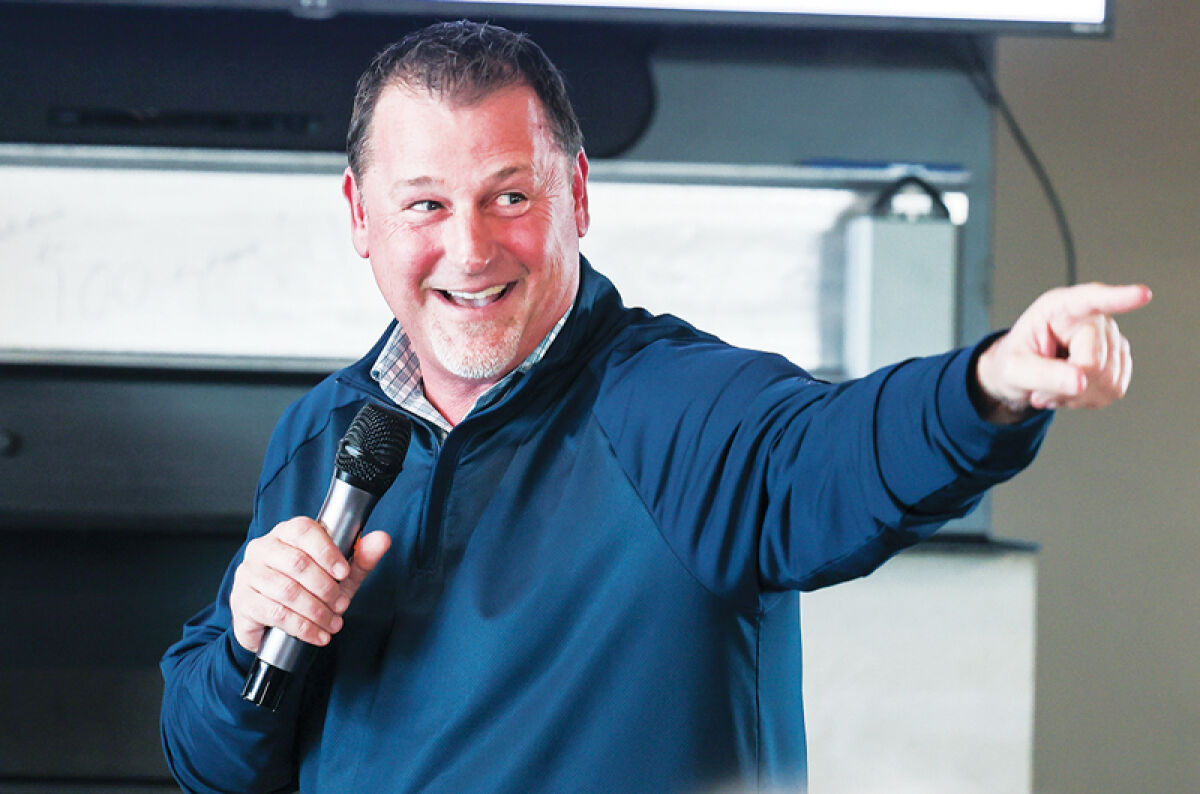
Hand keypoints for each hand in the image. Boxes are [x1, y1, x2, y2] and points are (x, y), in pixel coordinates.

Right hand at [229, 517, 390, 652]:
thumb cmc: (307, 588)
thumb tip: (382, 539)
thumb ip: (360, 557)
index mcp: (285, 533)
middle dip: (326, 588)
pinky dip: (302, 627)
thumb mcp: (338, 574)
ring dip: (316, 611)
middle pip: (297, 563)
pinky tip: (318, 634)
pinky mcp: (242, 602)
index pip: (303, 530)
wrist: (272, 622)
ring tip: (333, 622)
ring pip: (287, 591)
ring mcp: (248, 575)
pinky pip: (275, 614)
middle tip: (342, 604)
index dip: (327, 551)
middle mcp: (262, 549)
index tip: (343, 572)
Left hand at [974, 282, 1151, 422]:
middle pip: (1095, 363)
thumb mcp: (1013, 369)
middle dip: (1066, 386)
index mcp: (1060, 308)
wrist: (1021, 374)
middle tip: (1041, 388)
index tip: (1142, 294)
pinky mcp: (1120, 360)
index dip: (1118, 298)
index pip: (1092, 300)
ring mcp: (1110, 339)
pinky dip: (1088, 399)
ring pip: (1108, 382)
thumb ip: (1043, 374)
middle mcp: (1091, 318)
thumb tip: (1080, 382)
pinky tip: (1070, 390)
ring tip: (1054, 386)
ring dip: (1076, 396)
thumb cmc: (1014, 361)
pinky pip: (1113, 391)